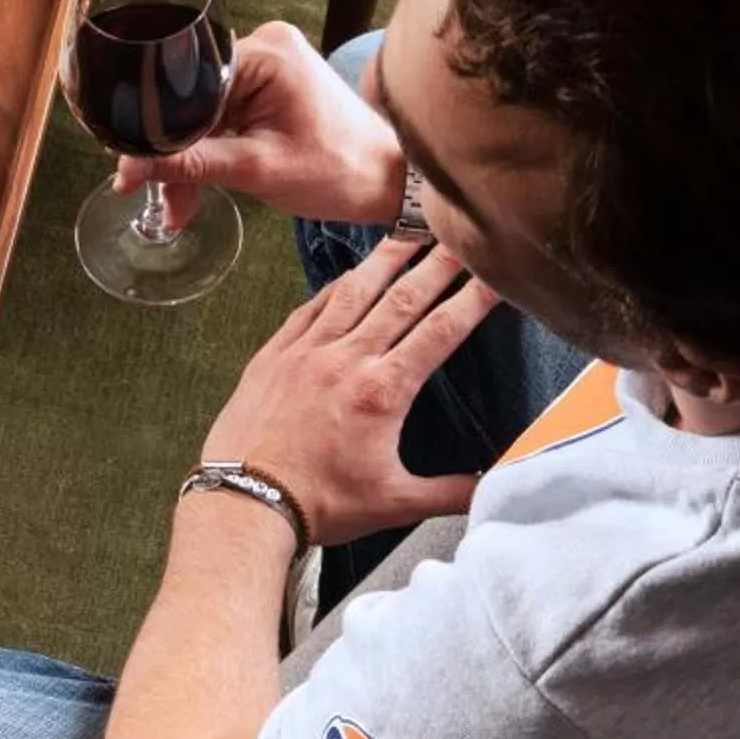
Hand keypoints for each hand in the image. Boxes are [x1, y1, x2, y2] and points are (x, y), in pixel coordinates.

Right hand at [114, 22, 403, 228]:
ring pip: (201, 114)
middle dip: (172, 152)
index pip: (188, 82)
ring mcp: (266, 66)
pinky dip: (209, 152)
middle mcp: (264, 46)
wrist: (387, 180)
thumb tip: (131, 167)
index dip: (157, 127)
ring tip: (178, 209)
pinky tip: (194, 189)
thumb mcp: (256, 169)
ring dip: (188, 160)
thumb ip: (191, 164)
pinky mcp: (267, 87)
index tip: (132, 166)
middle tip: (153, 196)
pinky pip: (220, 117)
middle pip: (191, 100)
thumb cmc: (338, 169)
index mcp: (266, 52)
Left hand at [199, 235, 496, 547]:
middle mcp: (347, 359)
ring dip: (385, 260)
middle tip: (460, 234)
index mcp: (383, 390)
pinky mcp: (273, 355)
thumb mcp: (395, 503)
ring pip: (353, 292)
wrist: (244, 502)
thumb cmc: (319, 504)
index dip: (473, 298)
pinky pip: (309, 308)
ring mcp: (306, 352)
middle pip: (403, 298)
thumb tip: (495, 485)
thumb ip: (452, 491)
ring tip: (408, 234)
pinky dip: (334, 287)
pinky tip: (348, 275)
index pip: (441, 331)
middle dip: (437, 263)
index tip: (496, 273)